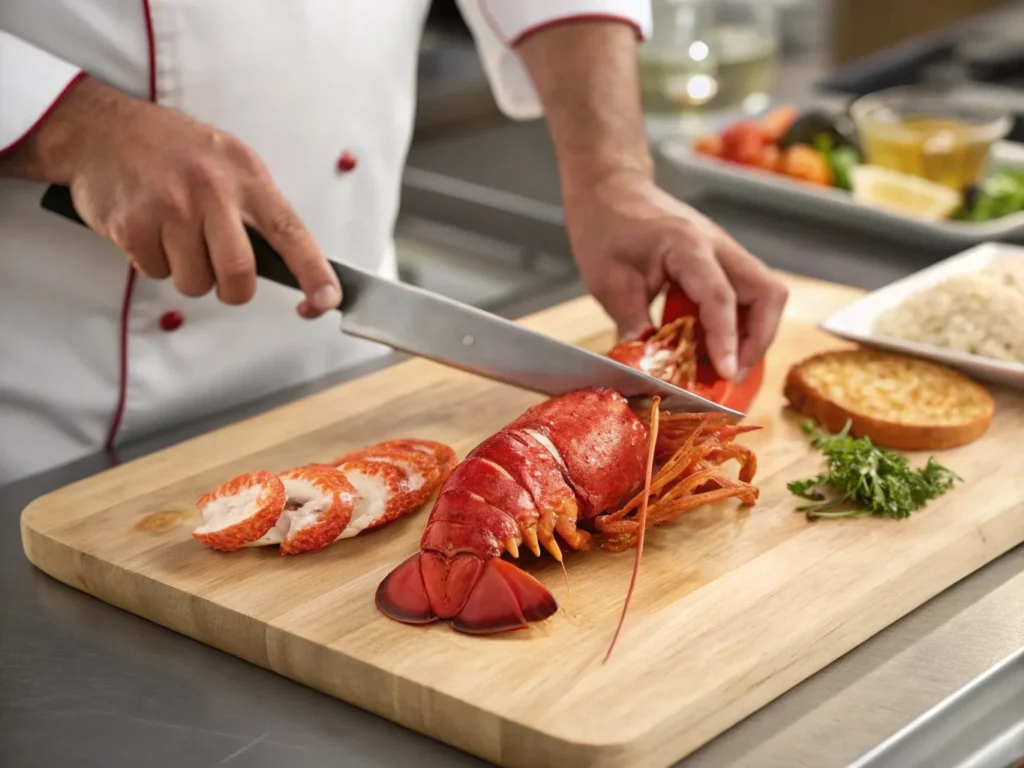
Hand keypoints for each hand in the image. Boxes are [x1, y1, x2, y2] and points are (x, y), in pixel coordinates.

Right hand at [31, 76, 339, 317]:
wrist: (101, 128)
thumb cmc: (173, 149)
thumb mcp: (229, 161)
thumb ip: (257, 206)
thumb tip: (288, 259)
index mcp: (247, 178)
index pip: (292, 233)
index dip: (314, 273)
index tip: (327, 300)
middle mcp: (213, 192)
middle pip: (238, 275)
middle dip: (233, 291)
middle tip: (222, 277)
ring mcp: (172, 209)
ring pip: (195, 282)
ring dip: (189, 274)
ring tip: (176, 236)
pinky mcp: (134, 225)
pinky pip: (156, 273)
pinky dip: (154, 262)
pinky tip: (149, 229)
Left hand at [563, 171, 788, 380]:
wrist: (610, 189)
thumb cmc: (606, 228)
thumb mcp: (609, 282)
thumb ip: (632, 325)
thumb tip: (648, 369)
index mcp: (688, 246)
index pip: (722, 298)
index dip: (727, 340)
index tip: (726, 373)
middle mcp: (719, 245)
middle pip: (768, 292)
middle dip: (759, 339)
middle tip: (732, 372)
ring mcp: (725, 250)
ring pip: (765, 293)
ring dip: (754, 332)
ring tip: (726, 364)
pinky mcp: (722, 259)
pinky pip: (747, 293)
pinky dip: (741, 322)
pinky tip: (716, 344)